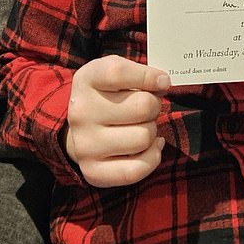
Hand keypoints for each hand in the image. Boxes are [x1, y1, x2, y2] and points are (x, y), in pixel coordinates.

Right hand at [65, 55, 169, 187]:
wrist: (80, 129)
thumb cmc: (108, 95)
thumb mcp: (117, 72)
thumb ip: (141, 73)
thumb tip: (163, 84)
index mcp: (86, 80)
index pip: (118, 73)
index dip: (148, 76)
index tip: (161, 81)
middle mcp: (81, 113)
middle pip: (142, 107)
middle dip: (154, 106)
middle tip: (147, 108)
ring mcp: (85, 144)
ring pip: (143, 138)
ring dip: (152, 132)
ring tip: (141, 126)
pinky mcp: (93, 171)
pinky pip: (136, 169)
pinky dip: (151, 157)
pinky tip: (149, 146)